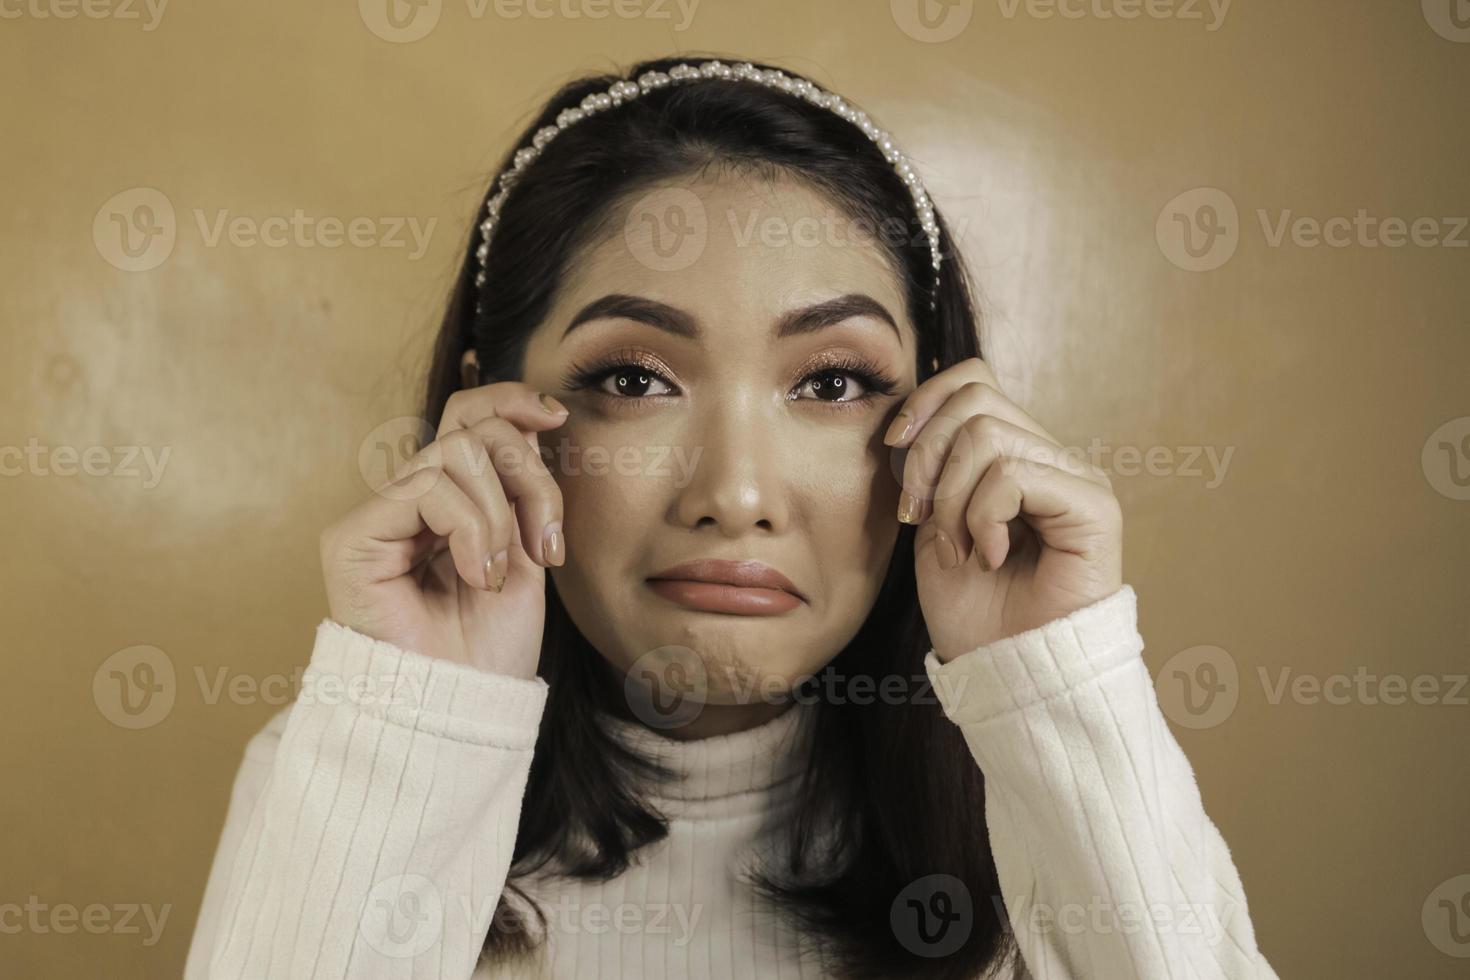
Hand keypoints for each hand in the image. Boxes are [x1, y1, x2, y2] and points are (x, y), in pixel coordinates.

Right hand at [319, 383, 568, 677]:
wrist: (463, 709)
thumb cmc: (493, 647)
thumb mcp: (527, 549)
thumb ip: (522, 485)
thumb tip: (536, 416)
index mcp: (451, 500)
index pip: (469, 416)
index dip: (510, 401)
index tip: (557, 419)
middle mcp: (409, 500)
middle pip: (474, 428)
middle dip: (530, 479)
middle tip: (545, 544)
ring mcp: (378, 517)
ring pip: (456, 452)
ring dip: (501, 514)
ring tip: (500, 572)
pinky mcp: (352, 537)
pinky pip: (427, 488)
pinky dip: (470, 529)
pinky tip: (475, 574)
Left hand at [884, 357, 1122, 662]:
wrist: (1004, 671)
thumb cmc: (970, 608)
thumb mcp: (932, 521)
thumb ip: (930, 464)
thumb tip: (907, 415)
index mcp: (1016, 454)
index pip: (973, 379)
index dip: (925, 403)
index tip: (891, 451)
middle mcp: (1052, 458)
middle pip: (975, 399)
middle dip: (926, 456)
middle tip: (919, 517)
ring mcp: (1077, 479)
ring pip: (988, 436)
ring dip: (951, 500)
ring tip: (960, 549)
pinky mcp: (1095, 507)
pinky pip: (1014, 475)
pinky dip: (984, 517)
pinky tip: (990, 556)